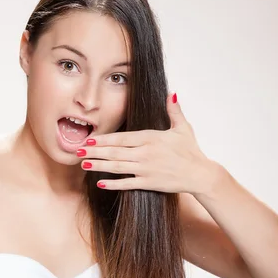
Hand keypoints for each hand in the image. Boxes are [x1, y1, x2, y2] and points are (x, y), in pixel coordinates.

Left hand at [78, 93, 213, 193]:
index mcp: (151, 138)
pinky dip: (113, 184)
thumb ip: (174, 110)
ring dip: (99, 166)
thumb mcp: (183, 128)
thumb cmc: (191, 151)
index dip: (104, 139)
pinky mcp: (149, 183)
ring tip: (83, 164)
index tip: (89, 140)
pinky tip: (100, 183)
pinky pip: (127, 184)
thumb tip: (171, 93)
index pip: (122, 138)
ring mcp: (146, 169)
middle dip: (94, 152)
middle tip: (77, 151)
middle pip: (115, 152)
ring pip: (117, 167)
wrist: (200, 175)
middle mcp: (145, 153)